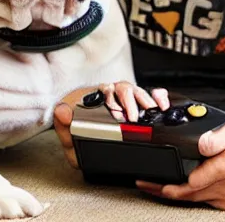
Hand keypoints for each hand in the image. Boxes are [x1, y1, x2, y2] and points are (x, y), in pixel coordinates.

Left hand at [54, 82, 168, 168]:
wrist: (84, 132)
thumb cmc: (78, 131)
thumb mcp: (69, 135)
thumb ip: (63, 125)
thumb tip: (62, 111)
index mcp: (95, 98)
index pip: (105, 90)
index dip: (112, 97)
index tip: (116, 112)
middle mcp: (112, 95)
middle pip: (124, 88)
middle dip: (130, 102)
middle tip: (132, 118)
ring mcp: (126, 100)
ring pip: (137, 91)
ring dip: (145, 100)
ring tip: (150, 112)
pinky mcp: (139, 106)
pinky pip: (151, 96)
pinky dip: (159, 97)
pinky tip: (162, 104)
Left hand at [136, 119, 224, 210]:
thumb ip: (216, 137)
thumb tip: (202, 145)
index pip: (192, 182)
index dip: (171, 181)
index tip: (153, 179)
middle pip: (189, 194)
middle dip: (165, 190)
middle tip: (145, 184)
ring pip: (195, 199)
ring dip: (174, 194)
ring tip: (154, 186)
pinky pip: (203, 201)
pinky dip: (188, 195)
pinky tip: (175, 188)